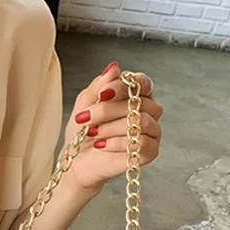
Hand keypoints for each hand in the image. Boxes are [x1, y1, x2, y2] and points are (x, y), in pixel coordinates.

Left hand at [60, 61, 162, 194]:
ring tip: (93, 133)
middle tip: (86, 117)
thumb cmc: (83, 133)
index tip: (102, 94)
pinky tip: (101, 145)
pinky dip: (118, 143)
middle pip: (140, 102)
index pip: (141, 82)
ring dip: (112, 127)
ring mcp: (152, 131)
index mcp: (136, 96)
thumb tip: (114, 68)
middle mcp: (148, 111)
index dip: (123, 87)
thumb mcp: (86, 104)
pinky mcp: (150, 152)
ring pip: (142, 122)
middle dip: (109, 109)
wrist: (78, 161)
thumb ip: (99, 85)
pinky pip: (142, 142)